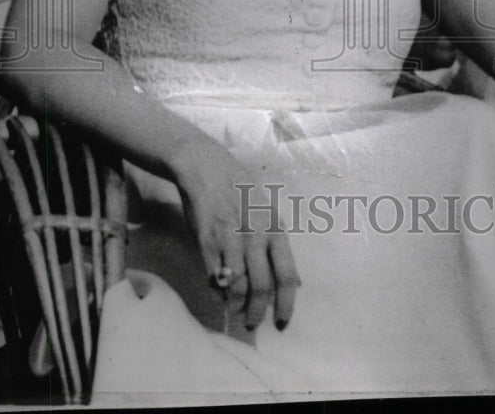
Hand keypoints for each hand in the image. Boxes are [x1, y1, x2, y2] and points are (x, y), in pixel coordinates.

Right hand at [172, 139, 299, 331]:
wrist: (207, 169)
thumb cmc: (240, 190)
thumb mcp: (266, 211)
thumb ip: (274, 242)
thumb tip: (287, 280)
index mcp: (275, 228)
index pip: (287, 275)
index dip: (286, 304)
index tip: (281, 323)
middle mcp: (255, 236)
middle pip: (261, 287)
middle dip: (257, 313)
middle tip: (252, 324)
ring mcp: (230, 239)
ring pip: (237, 287)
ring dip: (236, 306)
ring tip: (236, 311)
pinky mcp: (207, 242)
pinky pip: (215, 278)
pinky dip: (218, 292)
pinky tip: (220, 293)